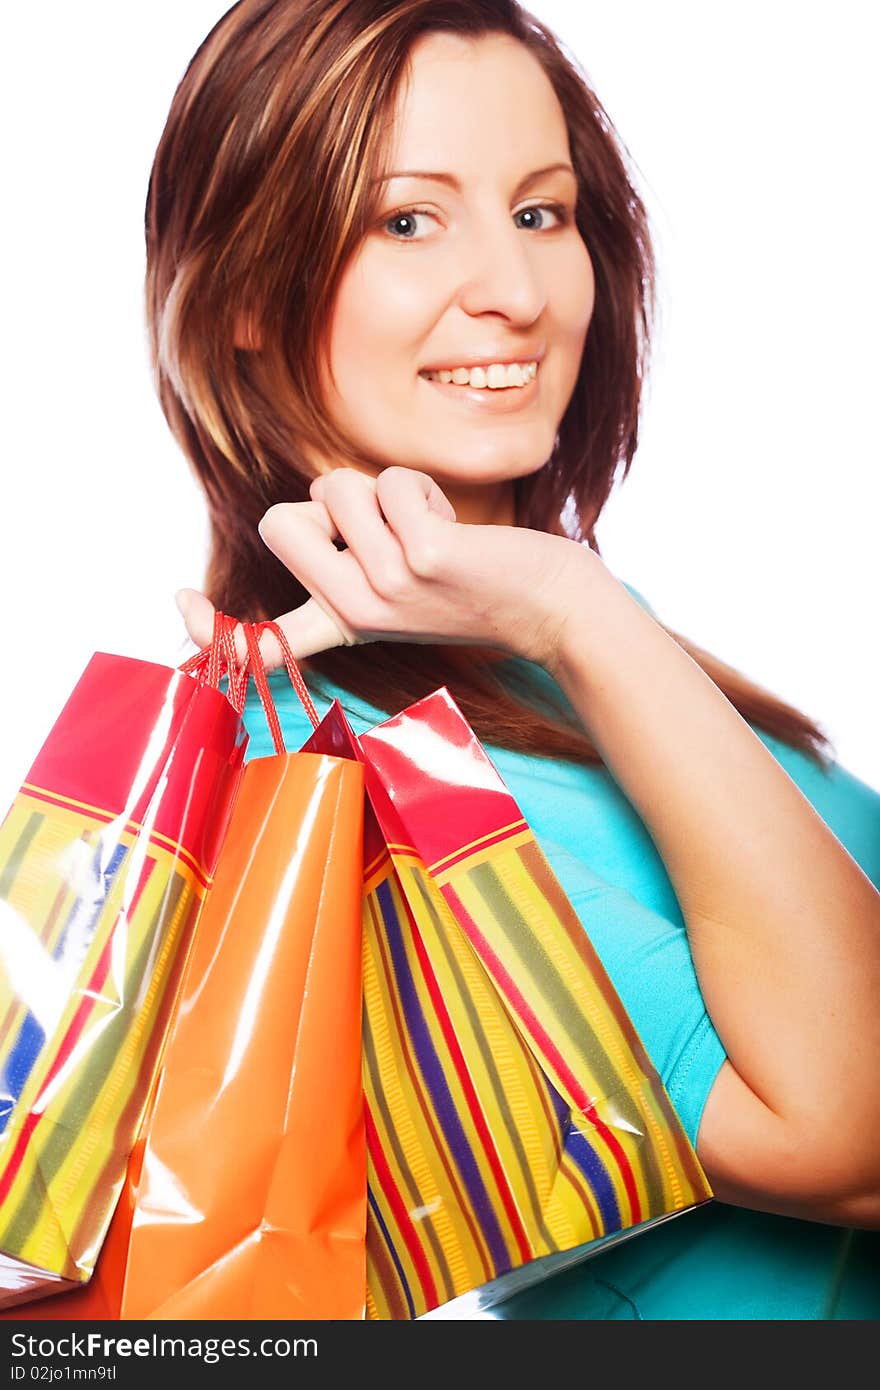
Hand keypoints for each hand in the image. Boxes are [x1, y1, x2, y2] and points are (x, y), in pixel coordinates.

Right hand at [175, 466, 589, 672]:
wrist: (548, 605)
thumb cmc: (471, 581)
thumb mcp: (394, 582)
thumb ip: (341, 554)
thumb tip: (300, 513)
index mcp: (339, 623)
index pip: (258, 640)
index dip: (209, 626)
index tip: (179, 604)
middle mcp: (352, 614)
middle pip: (278, 521)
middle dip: (326, 501)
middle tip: (383, 532)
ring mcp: (385, 590)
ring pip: (337, 486)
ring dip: (386, 489)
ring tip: (429, 531)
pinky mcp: (422, 561)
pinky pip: (389, 483)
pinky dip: (420, 487)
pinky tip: (451, 529)